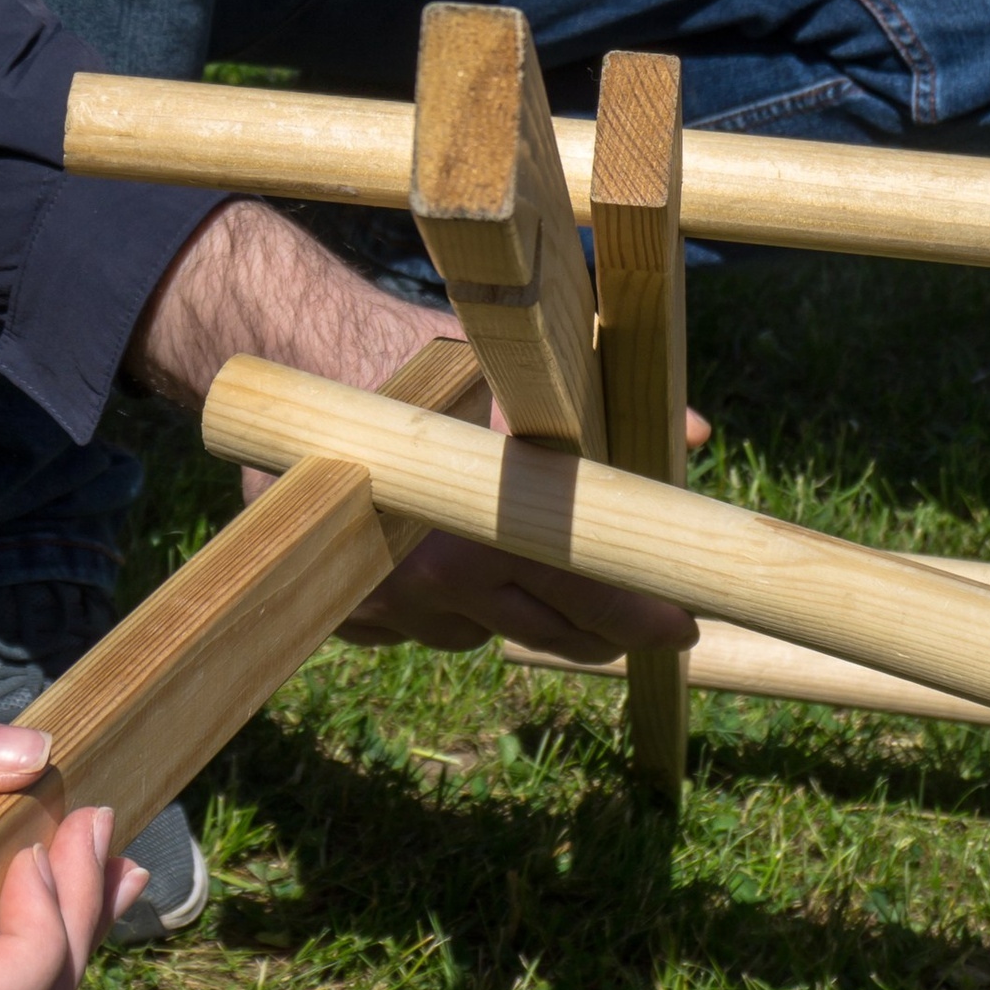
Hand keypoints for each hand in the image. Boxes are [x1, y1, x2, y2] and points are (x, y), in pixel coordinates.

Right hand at [130, 199, 698, 663]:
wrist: (296, 357)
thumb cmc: (418, 359)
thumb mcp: (516, 373)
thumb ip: (601, 412)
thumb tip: (694, 433)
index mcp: (488, 524)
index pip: (591, 594)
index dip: (645, 617)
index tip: (681, 628)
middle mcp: (434, 574)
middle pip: (545, 632)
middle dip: (591, 624)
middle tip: (631, 612)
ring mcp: (386, 601)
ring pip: (475, 632)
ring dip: (498, 604)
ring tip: (498, 544)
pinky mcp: (346, 612)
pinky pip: (413, 630)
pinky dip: (430, 603)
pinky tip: (425, 547)